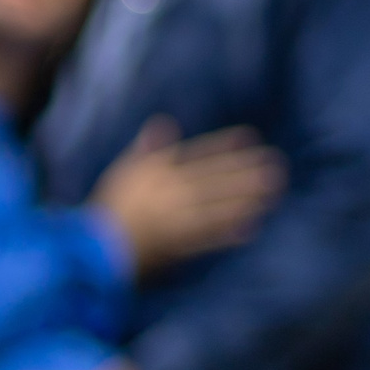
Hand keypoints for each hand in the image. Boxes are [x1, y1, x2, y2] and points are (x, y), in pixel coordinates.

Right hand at [90, 118, 282, 274]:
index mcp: (157, 174)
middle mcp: (170, 195)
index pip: (197, 156)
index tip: (251, 138)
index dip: (225, 147)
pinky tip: (250, 228)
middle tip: (277, 167)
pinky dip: (227, 234)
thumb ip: (146, 149)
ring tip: (271, 194)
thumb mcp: (123, 171)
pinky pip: (206, 240)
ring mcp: (174, 222)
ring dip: (245, 200)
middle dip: (246, 173)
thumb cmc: (107, 207)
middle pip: (215, 181)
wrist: (91, 247)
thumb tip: (165, 122)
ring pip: (216, 208)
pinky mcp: (174, 248)